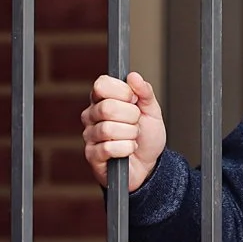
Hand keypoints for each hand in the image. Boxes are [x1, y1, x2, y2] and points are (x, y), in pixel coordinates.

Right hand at [81, 72, 166, 191]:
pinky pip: (108, 148)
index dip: (122, 91)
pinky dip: (126, 148)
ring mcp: (90, 135)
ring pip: (108, 129)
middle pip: (106, 107)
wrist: (149, 165)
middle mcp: (92, 115)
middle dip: (131, 116)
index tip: (134, 100)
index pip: (101, 84)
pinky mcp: (92, 155)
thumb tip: (133, 76)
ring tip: (133, 137)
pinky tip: (129, 149)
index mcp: (104, 100)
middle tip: (136, 123)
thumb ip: (145, 92)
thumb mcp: (152, 111)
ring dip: (130, 134)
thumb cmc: (147, 137)